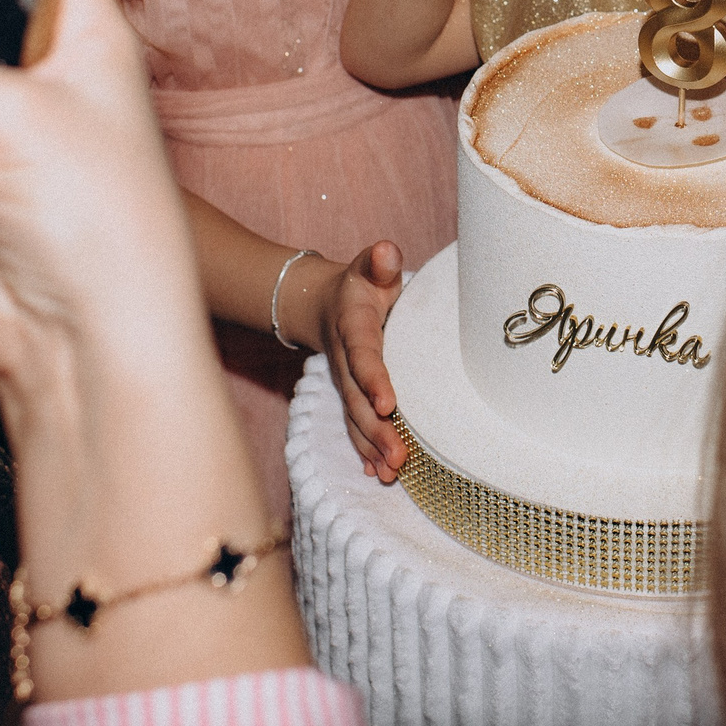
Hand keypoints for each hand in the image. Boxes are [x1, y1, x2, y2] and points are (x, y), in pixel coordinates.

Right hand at [323, 241, 407, 482]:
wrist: (326, 303)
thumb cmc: (362, 284)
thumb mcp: (370, 267)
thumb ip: (379, 262)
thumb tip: (386, 252)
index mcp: (354, 329)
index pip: (364, 356)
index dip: (374, 379)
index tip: (388, 404)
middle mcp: (346, 362)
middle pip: (358, 400)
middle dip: (377, 431)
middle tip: (399, 457)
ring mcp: (346, 383)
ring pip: (356, 420)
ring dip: (372, 447)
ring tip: (393, 473)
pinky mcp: (351, 396)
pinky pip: (356, 426)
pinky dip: (366, 450)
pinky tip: (381, 473)